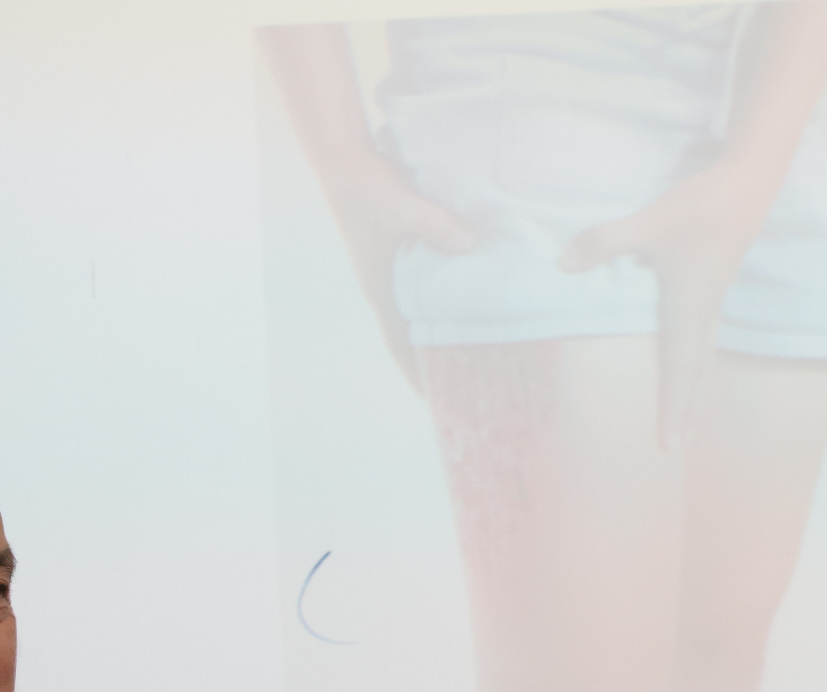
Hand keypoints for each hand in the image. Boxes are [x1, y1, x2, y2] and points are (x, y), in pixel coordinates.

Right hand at [320, 161, 477, 392]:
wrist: (344, 156)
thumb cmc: (365, 185)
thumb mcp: (400, 204)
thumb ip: (434, 224)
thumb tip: (470, 246)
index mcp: (381, 285)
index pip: (399, 341)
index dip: (416, 371)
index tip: (434, 398)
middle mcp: (388, 282)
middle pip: (416, 329)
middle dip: (438, 353)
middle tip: (473, 374)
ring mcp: (396, 266)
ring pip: (426, 304)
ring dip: (446, 320)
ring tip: (482, 337)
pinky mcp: (406, 247)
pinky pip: (432, 278)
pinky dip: (450, 289)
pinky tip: (476, 286)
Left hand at [559, 160, 778, 447]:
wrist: (750, 178)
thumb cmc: (701, 204)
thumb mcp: (649, 222)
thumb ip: (605, 243)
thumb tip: (563, 263)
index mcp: (689, 308)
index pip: (679, 370)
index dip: (674, 409)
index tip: (670, 445)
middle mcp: (704, 308)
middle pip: (694, 370)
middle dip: (685, 409)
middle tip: (679, 444)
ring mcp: (712, 294)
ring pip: (702, 350)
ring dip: (692, 382)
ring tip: (687, 409)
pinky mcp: (714, 277)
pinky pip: (703, 329)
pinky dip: (696, 352)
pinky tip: (687, 349)